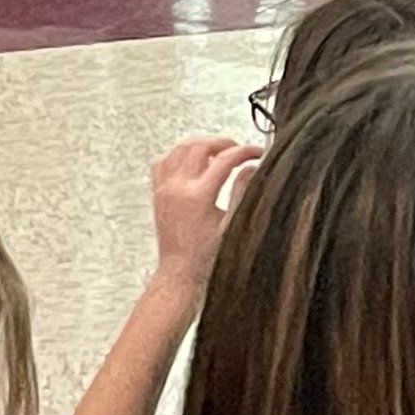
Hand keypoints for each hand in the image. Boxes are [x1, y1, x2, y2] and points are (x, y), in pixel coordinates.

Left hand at [148, 137, 260, 298]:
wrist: (180, 271)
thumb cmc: (205, 256)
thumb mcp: (231, 225)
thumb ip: (242, 192)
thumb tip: (250, 168)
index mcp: (198, 196)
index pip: (224, 160)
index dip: (244, 152)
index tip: (256, 152)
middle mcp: (178, 187)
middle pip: (200, 147)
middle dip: (223, 143)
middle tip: (238, 149)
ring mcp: (164, 188)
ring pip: (180, 148)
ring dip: (201, 144)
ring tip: (218, 151)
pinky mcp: (158, 192)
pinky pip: (164, 161)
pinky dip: (179, 154)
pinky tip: (191, 160)